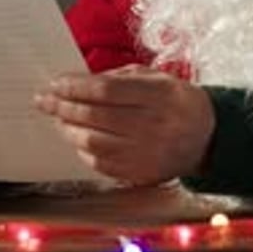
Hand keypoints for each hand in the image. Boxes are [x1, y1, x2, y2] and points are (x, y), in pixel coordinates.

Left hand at [34, 65, 214, 184]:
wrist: (208, 135)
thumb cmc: (176, 100)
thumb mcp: (154, 77)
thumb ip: (118, 78)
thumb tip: (78, 83)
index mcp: (157, 94)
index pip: (105, 90)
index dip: (75, 87)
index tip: (55, 83)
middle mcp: (153, 125)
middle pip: (95, 117)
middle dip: (63, 107)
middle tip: (44, 100)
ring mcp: (147, 153)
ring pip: (94, 143)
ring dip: (69, 130)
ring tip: (58, 119)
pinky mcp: (142, 174)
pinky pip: (102, 164)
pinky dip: (84, 150)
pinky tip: (77, 139)